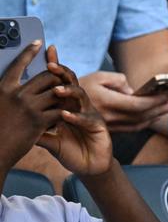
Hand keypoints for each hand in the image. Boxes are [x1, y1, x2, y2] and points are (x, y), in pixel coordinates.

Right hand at [0, 42, 62, 169]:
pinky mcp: (39, 121)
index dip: (29, 52)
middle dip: (57, 78)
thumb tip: (16, 82)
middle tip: (62, 81)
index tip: (38, 42)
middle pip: (46, 76)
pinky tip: (63, 117)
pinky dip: (63, 113)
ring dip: (64, 96)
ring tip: (66, 99)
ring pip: (57, 92)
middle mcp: (16, 95)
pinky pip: (59, 110)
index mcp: (3, 89)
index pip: (18, 64)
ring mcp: (29, 107)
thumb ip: (9, 93)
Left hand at [35, 58, 112, 176]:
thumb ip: (37, 129)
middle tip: (50, 65)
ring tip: (57, 90)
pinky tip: (66, 115)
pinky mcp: (98, 125)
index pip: (60, 82)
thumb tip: (16, 121)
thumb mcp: (49, 139)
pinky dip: (76, 116)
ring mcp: (90, 113)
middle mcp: (79, 105)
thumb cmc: (71, 151)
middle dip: (62, 73)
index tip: (45, 54)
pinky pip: (87, 118)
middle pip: (72, 83)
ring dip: (69, 92)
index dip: (55, 68)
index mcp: (67, 104)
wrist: (89, 167)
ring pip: (81, 97)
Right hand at [79, 71, 167, 132]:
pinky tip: (152, 116)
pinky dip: (144, 122)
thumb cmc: (82, 84)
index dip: (154, 101)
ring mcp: (108, 125)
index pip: (137, 105)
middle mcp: (108, 117)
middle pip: (140, 116)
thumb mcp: (99, 76)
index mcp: (106, 102)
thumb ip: (120, 81)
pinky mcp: (108, 129)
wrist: (61, 103)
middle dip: (158, 110)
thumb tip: (133, 92)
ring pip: (136, 124)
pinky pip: (130, 128)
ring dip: (154, 117)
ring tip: (166, 109)